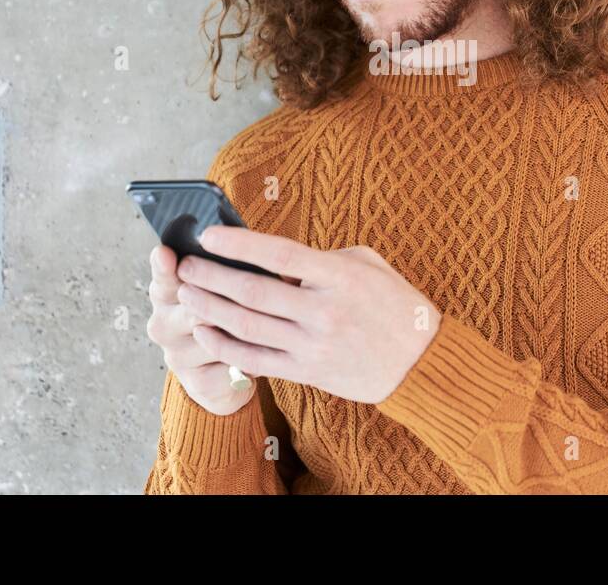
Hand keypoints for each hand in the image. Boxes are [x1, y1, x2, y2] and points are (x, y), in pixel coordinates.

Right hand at [145, 243, 255, 415]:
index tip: (166, 254)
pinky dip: (252, 357)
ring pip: (217, 337)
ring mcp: (177, 356)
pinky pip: (232, 363)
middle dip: (227, 303)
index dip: (164, 266)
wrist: (225, 374)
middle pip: (196, 308)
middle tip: (254, 298)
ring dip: (247, 332)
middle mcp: (163, 324)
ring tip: (266, 326)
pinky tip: (262, 353)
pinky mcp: (196, 382)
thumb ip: (221, 271)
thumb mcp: (221, 288)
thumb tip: (240, 253)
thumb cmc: (226, 316)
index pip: (162, 277)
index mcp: (166, 293)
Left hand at [174, 226, 440, 404]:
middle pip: (253, 292)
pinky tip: (205, 330)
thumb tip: (274, 255)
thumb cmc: (395, 305)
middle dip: (212, 277)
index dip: (240, 243)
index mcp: (340, 276)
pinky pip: (256, 359)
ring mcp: (315, 345)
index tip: (209, 235)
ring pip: (247, 325)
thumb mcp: (368, 265)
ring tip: (187, 294)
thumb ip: (323, 257)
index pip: (280, 254)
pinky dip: (225, 345)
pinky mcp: (309, 372)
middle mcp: (324, 311)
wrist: (421, 362)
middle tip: (185, 266)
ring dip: (210, 308)